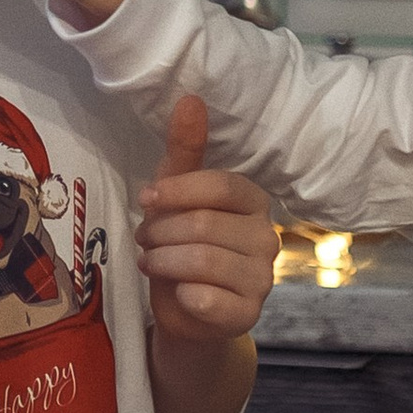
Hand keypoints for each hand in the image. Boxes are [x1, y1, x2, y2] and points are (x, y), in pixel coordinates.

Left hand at [136, 95, 275, 346]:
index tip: (147, 201)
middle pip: (204, 225)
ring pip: (202, 260)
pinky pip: (208, 299)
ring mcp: (263, 279)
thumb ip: (185, 149)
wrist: (187, 310)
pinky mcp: (248, 314)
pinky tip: (179, 293)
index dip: (176, 192)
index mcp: (254, 202)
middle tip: (145, 241)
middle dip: (161, 232)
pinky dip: (182, 295)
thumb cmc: (181, 244)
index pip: (220, 186)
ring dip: (163, 261)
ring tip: (152, 261)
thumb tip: (190, 98)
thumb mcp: (176, 195)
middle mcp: (267, 238)